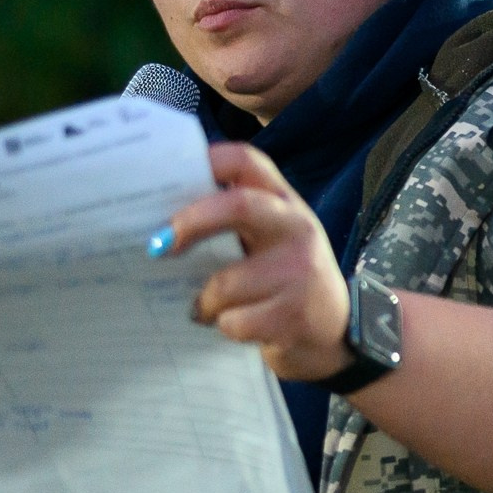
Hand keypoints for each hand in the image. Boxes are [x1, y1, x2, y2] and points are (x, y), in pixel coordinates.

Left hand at [157, 143, 354, 382]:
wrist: (334, 332)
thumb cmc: (285, 279)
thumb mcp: (270, 238)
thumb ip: (232, 220)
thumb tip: (160, 219)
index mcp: (284, 202)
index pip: (247, 161)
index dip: (207, 161)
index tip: (168, 176)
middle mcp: (297, 227)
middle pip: (238, 206)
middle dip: (190, 223)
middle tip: (158, 245)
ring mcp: (300, 271)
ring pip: (224, 283)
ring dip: (204, 302)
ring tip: (207, 308)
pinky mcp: (294, 315)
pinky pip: (233, 321)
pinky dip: (222, 327)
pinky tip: (235, 326)